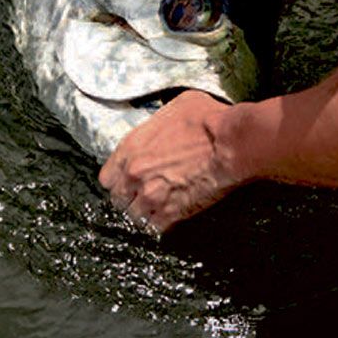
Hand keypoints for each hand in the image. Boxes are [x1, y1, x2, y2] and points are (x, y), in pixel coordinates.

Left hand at [98, 89, 245, 234]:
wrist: (231, 143)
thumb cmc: (207, 120)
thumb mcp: (173, 108)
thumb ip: (158, 124)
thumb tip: (163, 127)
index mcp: (130, 147)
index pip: (106, 177)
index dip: (117, 181)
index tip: (127, 182)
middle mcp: (134, 174)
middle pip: (117, 200)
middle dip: (129, 199)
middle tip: (141, 198)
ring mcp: (152, 195)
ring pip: (134, 217)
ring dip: (144, 214)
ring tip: (155, 210)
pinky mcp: (173, 212)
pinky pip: (156, 228)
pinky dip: (161, 226)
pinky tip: (169, 219)